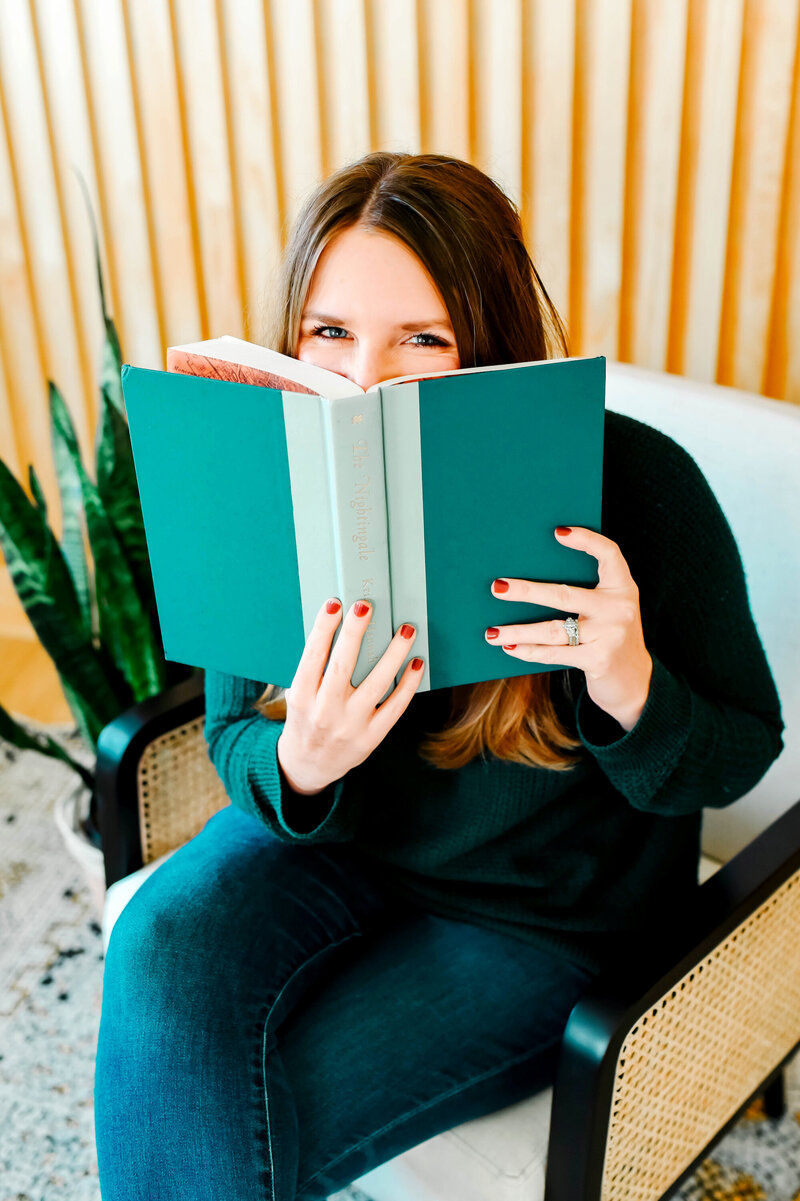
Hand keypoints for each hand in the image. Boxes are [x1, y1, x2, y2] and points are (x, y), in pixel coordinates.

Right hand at [277, 598, 424, 794]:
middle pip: (342, 666)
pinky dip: (408, 684)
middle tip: (366, 607)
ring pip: (376, 683)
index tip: (334, 604)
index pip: (312, 656)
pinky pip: (395, 706)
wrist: (308, 766)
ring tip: (406, 629)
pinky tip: (416, 662)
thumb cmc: (306, 719)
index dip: (323, 629)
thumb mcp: (299, 695)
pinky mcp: (371, 737)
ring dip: (393, 654)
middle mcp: (325, 710)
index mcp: (302, 696)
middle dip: (355, 634)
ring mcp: (350, 725)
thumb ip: (315, 669)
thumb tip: (342, 627)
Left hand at [486, 526, 652, 730]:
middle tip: (497, 587)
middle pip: (564, 594)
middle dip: (526, 591)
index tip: (558, 532)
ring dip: (518, 631)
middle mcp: (619, 609)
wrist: (635, 681)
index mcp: (623, 588)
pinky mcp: (598, 660)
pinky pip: (554, 653)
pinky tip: (509, 647)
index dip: (586, 540)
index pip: (609, 553)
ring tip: (492, 632)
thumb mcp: (610, 609)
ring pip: (552, 629)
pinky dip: (528, 651)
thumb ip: (587, 592)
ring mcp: (609, 636)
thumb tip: (530, 581)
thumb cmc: (611, 637)